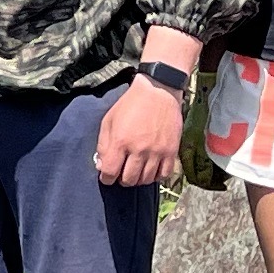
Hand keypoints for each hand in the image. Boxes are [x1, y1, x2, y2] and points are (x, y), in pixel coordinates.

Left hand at [92, 74, 183, 188]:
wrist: (158, 92)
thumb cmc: (130, 105)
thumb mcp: (109, 121)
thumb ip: (103, 145)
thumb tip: (102, 166)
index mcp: (121, 141)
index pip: (110, 172)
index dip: (106, 178)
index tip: (106, 177)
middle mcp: (139, 149)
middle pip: (129, 180)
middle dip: (121, 180)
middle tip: (121, 174)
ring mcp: (157, 151)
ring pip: (146, 179)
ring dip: (138, 179)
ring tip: (135, 171)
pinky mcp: (171, 151)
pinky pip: (164, 174)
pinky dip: (156, 177)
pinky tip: (150, 170)